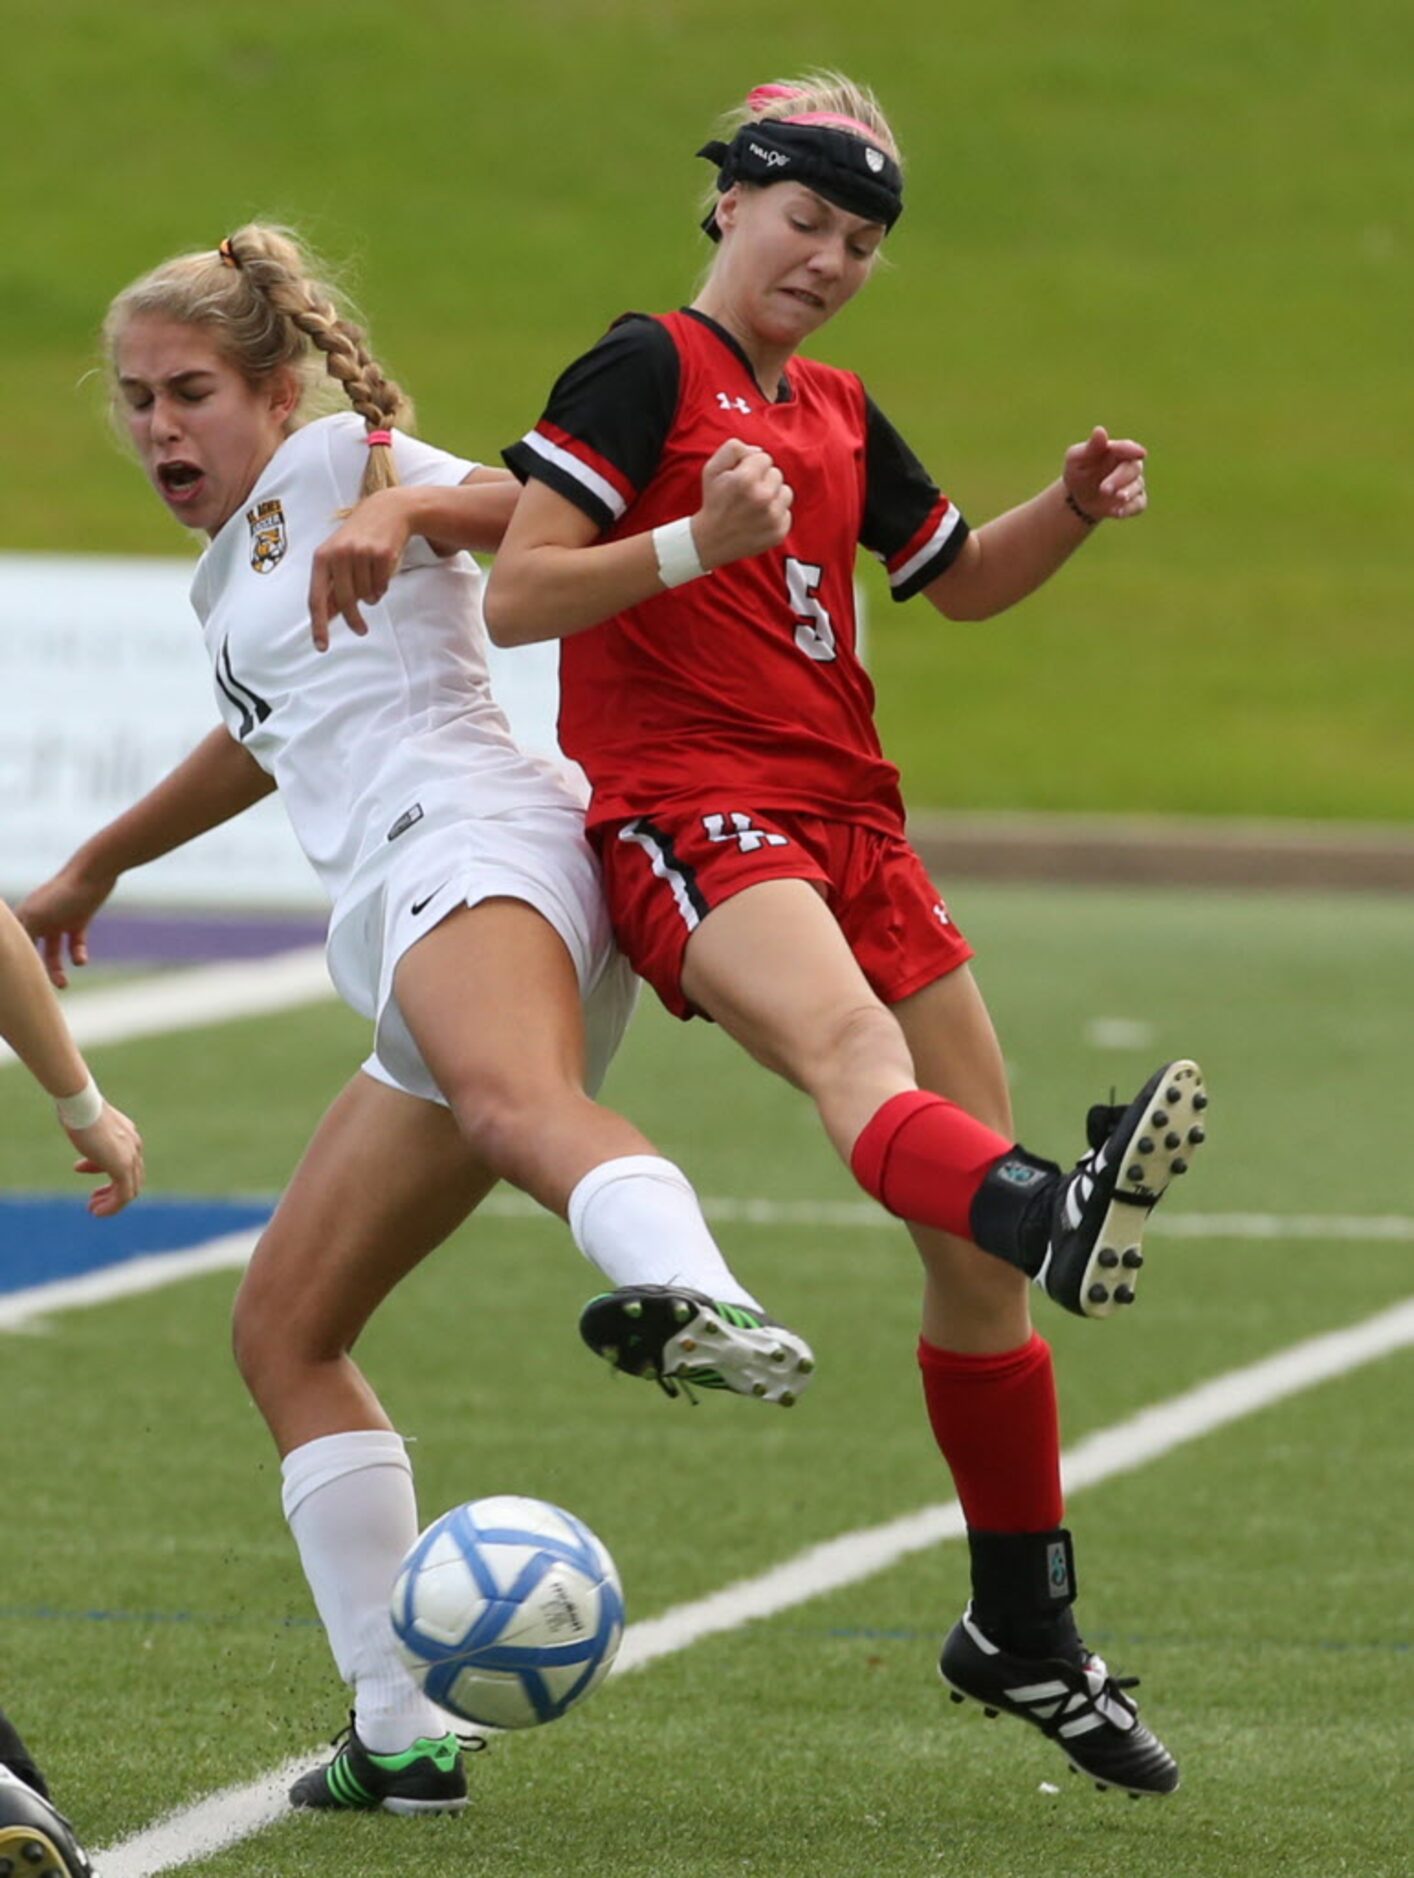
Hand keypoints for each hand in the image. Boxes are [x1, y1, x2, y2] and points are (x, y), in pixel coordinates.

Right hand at [16, 862, 114, 988]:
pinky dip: (77, 954)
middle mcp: (40, 918)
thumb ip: (21, 936)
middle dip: (36, 970)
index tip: (12, 980)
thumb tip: (10, 956)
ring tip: (63, 985)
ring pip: (54, 951)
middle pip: (33, 951)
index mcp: (24, 916)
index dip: (12, 960)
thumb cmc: (62, 894)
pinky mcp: (79, 920)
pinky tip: (80, 961)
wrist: (95, 874)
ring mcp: (59, 919)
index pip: (14, 943)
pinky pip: (75, 944)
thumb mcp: (37, 917)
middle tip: (40, 990)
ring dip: (57, 969)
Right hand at [65, 1101, 143, 1216]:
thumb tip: (83, 1136)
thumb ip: (90, 1134)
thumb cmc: (79, 1108)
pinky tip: (96, 1211)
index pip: (124, 1158)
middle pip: (132, 1177)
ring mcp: (130, 1157)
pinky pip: (124, 1195)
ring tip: (93, 1209)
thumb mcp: (86, 1124)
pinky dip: (112, 1206)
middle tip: (93, 1198)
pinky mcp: (122, 1167)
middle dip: (111, 1190)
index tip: (81, 1169)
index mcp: (128, 1135)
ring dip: (112, 1202)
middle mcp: (134, 1146)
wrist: (82, 1103)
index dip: (102, 1168)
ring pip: (130, 1190)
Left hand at [309, 488, 417, 650]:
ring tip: (371, 580)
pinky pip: (382, 587)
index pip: (316, 598)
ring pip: (366, 595)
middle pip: (344, 601)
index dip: (318, 625)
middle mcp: (339, 554)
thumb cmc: (358, 537)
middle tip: (361, 631)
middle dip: (353, 620)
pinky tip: (381, 573)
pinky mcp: (383, 554)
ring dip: (371, 596)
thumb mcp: (337, 556)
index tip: (321, 646)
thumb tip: (324, 617)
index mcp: (322, 558)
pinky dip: (382, 587)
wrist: (387, 510)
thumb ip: (330, 585)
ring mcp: (361, 553)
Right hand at [692, 438, 793, 569]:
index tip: (740, 479)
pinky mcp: (779, 532)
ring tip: (754, 506)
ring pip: (786, 492)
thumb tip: (759, 451)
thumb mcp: (712, 469)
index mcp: (746, 479)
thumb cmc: (713, 500)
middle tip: (746, 495)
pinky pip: (786, 513)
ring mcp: (772, 517)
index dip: (751, 466)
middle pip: (777, 474)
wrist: (711, 540)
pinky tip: (758, 520)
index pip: (764, 458)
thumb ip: (733, 449)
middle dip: (763, 480)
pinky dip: (775, 515)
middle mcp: (762, 498)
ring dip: (773, 496)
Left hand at [1063, 426, 1147, 521]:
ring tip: (1116, 498)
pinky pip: (1138, 504)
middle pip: (1133, 468)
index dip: (1132, 450)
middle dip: (1120, 478)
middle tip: (1104, 489)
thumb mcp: (1076, 458)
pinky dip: (1129, 509)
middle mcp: (1128, 465)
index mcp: (1116, 450)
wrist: (1077, 499)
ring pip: (1138, 486)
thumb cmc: (1078, 472)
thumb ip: (1090, 447)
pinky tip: (1116, 512)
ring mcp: (1133, 483)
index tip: (1140, 453)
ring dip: (1127, 493)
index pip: (1128, 448)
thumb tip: (1100, 431)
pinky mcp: (1135, 501)